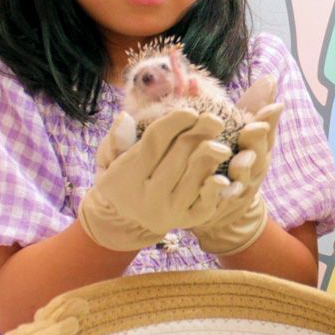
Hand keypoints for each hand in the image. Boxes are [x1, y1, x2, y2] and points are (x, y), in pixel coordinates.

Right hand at [77, 108, 233, 250]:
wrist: (127, 222)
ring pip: (195, 175)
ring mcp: (169, 211)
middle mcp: (147, 197)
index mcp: (125, 177)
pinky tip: (224, 175)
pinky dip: (216, 187)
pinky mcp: (188, 221)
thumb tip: (126, 117)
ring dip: (210, 154)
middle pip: (179, 155)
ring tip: (218, 141)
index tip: (191, 111)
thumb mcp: (110, 160)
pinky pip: (206, 202)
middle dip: (198, 133)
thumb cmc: (124, 179)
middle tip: (213, 119)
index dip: (174, 123)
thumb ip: (117, 139)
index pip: (154, 142)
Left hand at [189, 77, 282, 254]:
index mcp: (258, 148)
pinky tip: (216, 185)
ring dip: (243, 170)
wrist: (219, 206)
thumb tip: (270, 79)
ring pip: (244, 179)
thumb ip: (253, 108)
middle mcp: (253, 168)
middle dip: (257, 142)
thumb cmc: (231, 159)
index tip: (272, 107)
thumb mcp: (243, 133)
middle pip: (260, 155)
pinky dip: (221, 193)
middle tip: (254, 129)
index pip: (268, 132)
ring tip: (239, 161)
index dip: (270, 121)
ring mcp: (239, 188)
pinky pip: (222, 199)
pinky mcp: (222, 204)